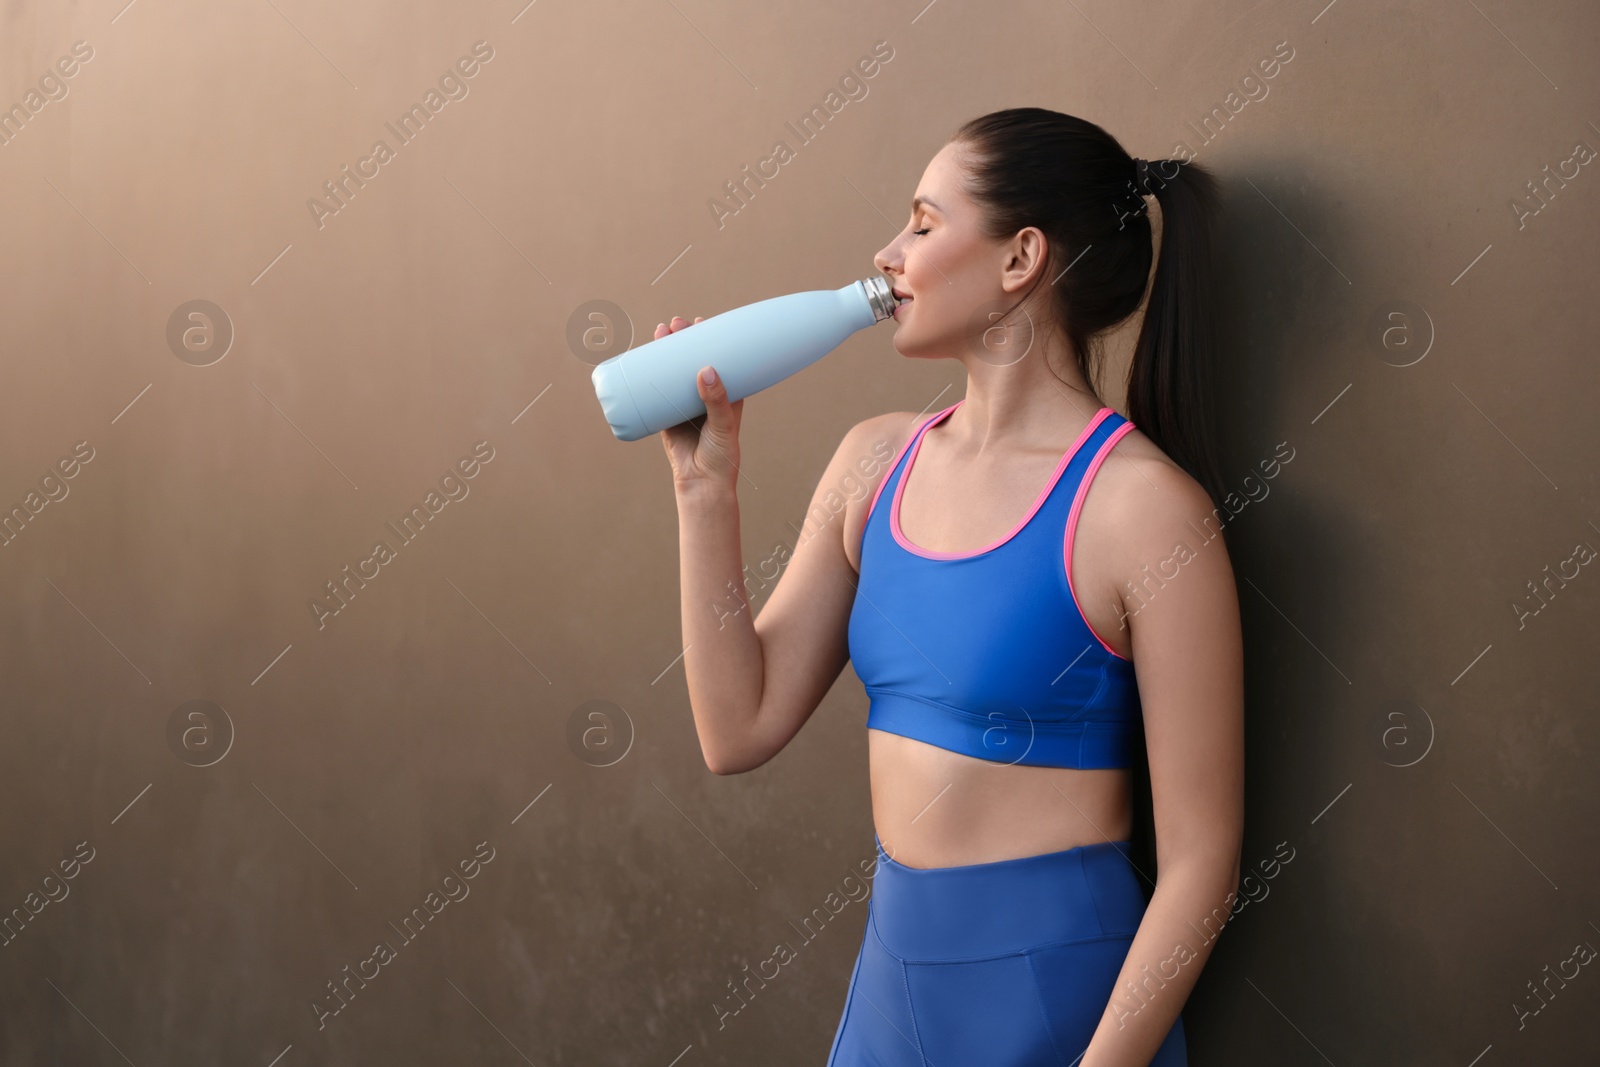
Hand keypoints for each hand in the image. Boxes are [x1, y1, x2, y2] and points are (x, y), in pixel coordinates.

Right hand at [657, 315, 744, 492]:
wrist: (701, 483)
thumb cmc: (721, 456)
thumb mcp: (723, 425)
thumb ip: (717, 400)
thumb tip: (705, 369)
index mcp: (725, 394)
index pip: (717, 359)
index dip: (709, 339)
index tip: (700, 323)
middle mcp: (703, 396)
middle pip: (691, 361)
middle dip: (682, 340)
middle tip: (675, 324)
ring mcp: (683, 404)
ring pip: (672, 373)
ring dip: (665, 352)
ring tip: (659, 333)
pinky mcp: (665, 416)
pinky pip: (656, 392)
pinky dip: (649, 375)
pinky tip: (641, 359)